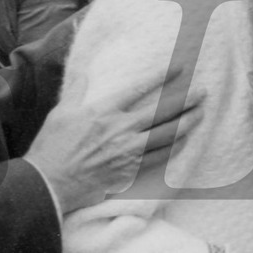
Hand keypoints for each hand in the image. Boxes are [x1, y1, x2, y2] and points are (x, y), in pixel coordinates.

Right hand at [25, 78, 195, 214]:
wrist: (49, 183)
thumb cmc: (52, 148)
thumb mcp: (61, 113)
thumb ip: (77, 91)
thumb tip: (85, 73)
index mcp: (104, 110)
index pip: (139, 88)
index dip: (161, 77)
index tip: (179, 69)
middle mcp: (121, 129)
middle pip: (162, 111)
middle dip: (186, 100)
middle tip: (203, 93)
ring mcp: (128, 151)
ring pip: (167, 135)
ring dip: (187, 123)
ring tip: (200, 114)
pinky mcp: (131, 170)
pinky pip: (160, 157)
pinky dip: (175, 147)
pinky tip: (184, 140)